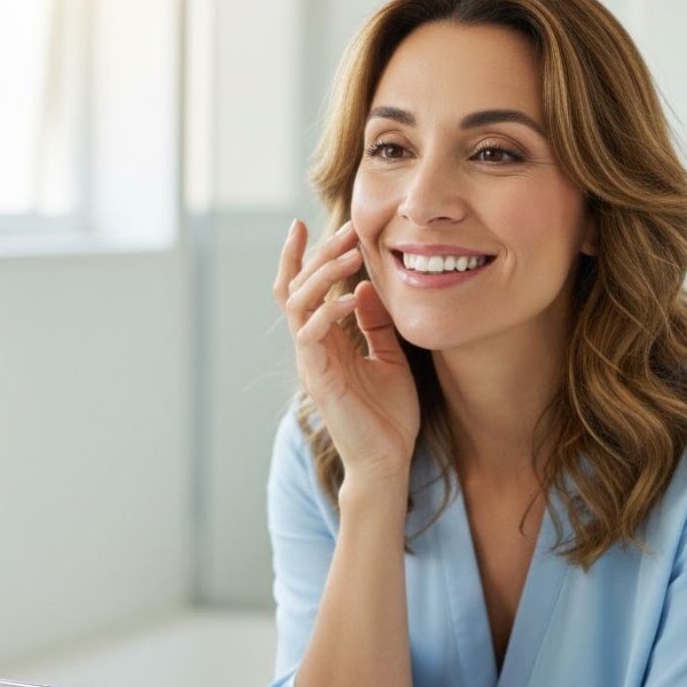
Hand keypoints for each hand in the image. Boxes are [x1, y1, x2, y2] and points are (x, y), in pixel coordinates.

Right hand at [274, 219, 418, 490]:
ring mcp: (311, 361)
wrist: (386, 461)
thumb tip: (365, 288)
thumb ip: (376, 325)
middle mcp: (311, 347)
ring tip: (349, 253)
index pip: (302, 290)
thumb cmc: (388, 416)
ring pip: (297, 304)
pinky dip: (328, 310)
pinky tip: (349, 296)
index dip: (300, 258)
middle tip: (345, 228)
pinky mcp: (319, 377)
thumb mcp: (389, 358)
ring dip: (321, 275)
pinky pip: (311, 334)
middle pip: (296, 288)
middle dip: (317, 254)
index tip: (302, 225)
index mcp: (324, 341)